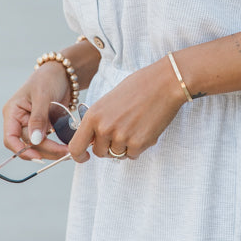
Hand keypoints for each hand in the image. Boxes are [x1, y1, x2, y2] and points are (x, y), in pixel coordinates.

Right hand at [2, 62, 72, 161]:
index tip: (38, 157)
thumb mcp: (42, 96)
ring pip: (40, 145)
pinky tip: (69, 146)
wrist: (63, 73)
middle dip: (46, 150)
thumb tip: (35, 141)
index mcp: (13, 113)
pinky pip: (49, 141)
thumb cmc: (48, 78)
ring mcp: (33, 125)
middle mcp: (20, 121)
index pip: (10, 138)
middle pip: (29, 144)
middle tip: (65, 152)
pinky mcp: (45, 127)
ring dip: (53, 150)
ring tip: (70, 150)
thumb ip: (38, 118)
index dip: (22, 150)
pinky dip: (58, 144)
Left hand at [68, 57, 184, 161]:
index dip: (79, 156)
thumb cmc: (139, 87)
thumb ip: (99, 120)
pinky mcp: (138, 143)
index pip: (76, 147)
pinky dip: (139, 147)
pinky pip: (133, 155)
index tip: (85, 157)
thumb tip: (93, 139)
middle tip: (122, 133)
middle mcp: (104, 128)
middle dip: (108, 147)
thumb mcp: (109, 101)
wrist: (164, 83)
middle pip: (99, 152)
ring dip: (125, 146)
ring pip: (118, 154)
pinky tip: (145, 129)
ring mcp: (121, 137)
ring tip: (136, 126)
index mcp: (93, 115)